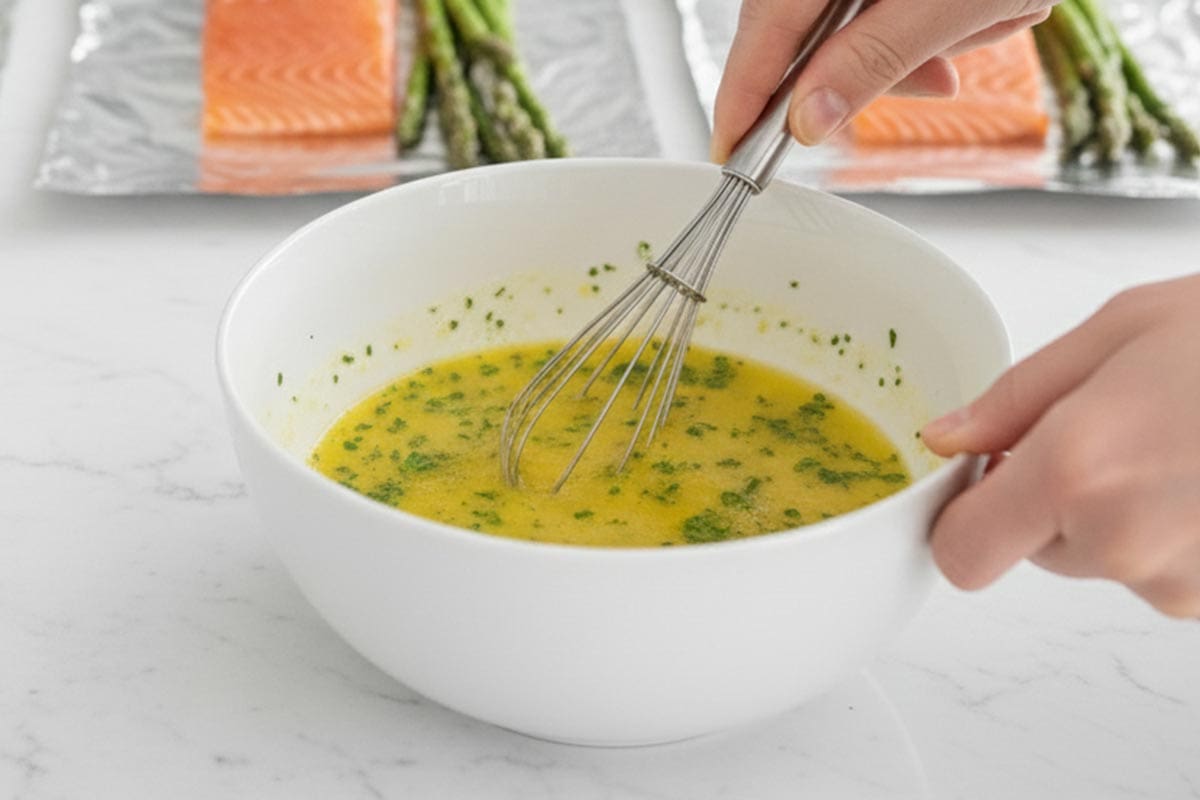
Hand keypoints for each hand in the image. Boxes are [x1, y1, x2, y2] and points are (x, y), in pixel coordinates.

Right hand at [711, 0, 1055, 160]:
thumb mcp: (956, 0)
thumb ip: (876, 58)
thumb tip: (808, 119)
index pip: (766, 26)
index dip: (744, 94)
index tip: (730, 148)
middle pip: (799, 27)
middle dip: (850, 69)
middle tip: (918, 84)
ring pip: (842, 22)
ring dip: (899, 46)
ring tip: (970, 32)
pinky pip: (874, 8)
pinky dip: (916, 24)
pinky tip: (967, 18)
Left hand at [920, 274, 1199, 618]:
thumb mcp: (1123, 330)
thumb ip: (1017, 398)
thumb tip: (947, 441)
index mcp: (1077, 473)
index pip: (962, 554)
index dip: (965, 519)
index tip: (987, 478)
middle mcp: (1126, 544)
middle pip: (1038, 549)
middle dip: (1056, 495)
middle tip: (1121, 423)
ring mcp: (1191, 583)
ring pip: (1111, 558)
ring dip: (1126, 509)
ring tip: (1189, 438)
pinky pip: (1174, 569)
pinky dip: (1184, 529)